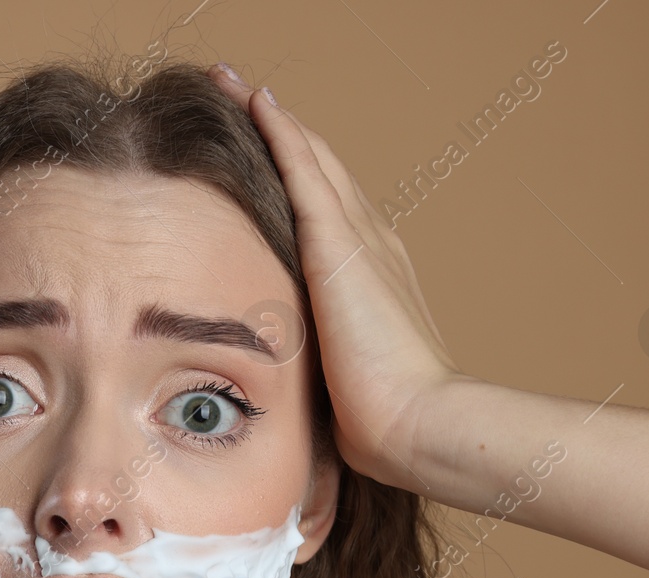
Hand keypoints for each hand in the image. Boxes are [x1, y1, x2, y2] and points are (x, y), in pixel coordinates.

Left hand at [209, 63, 471, 489]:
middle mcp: (372, 244)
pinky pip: (304, 170)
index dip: (297, 176)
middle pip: (321, 172)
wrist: (416, 423)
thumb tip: (283, 398)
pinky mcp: (339, 244)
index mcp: (372, 277)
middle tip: (240, 97)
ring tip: (232, 84)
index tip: (264, 152)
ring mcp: (359, 239)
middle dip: (281, 134)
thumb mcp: (340, 382)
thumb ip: (317, 368)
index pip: (328, 212)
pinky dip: (279, 131)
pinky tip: (255, 101)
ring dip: (271, 119)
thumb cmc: (381, 422)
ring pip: (309, 159)